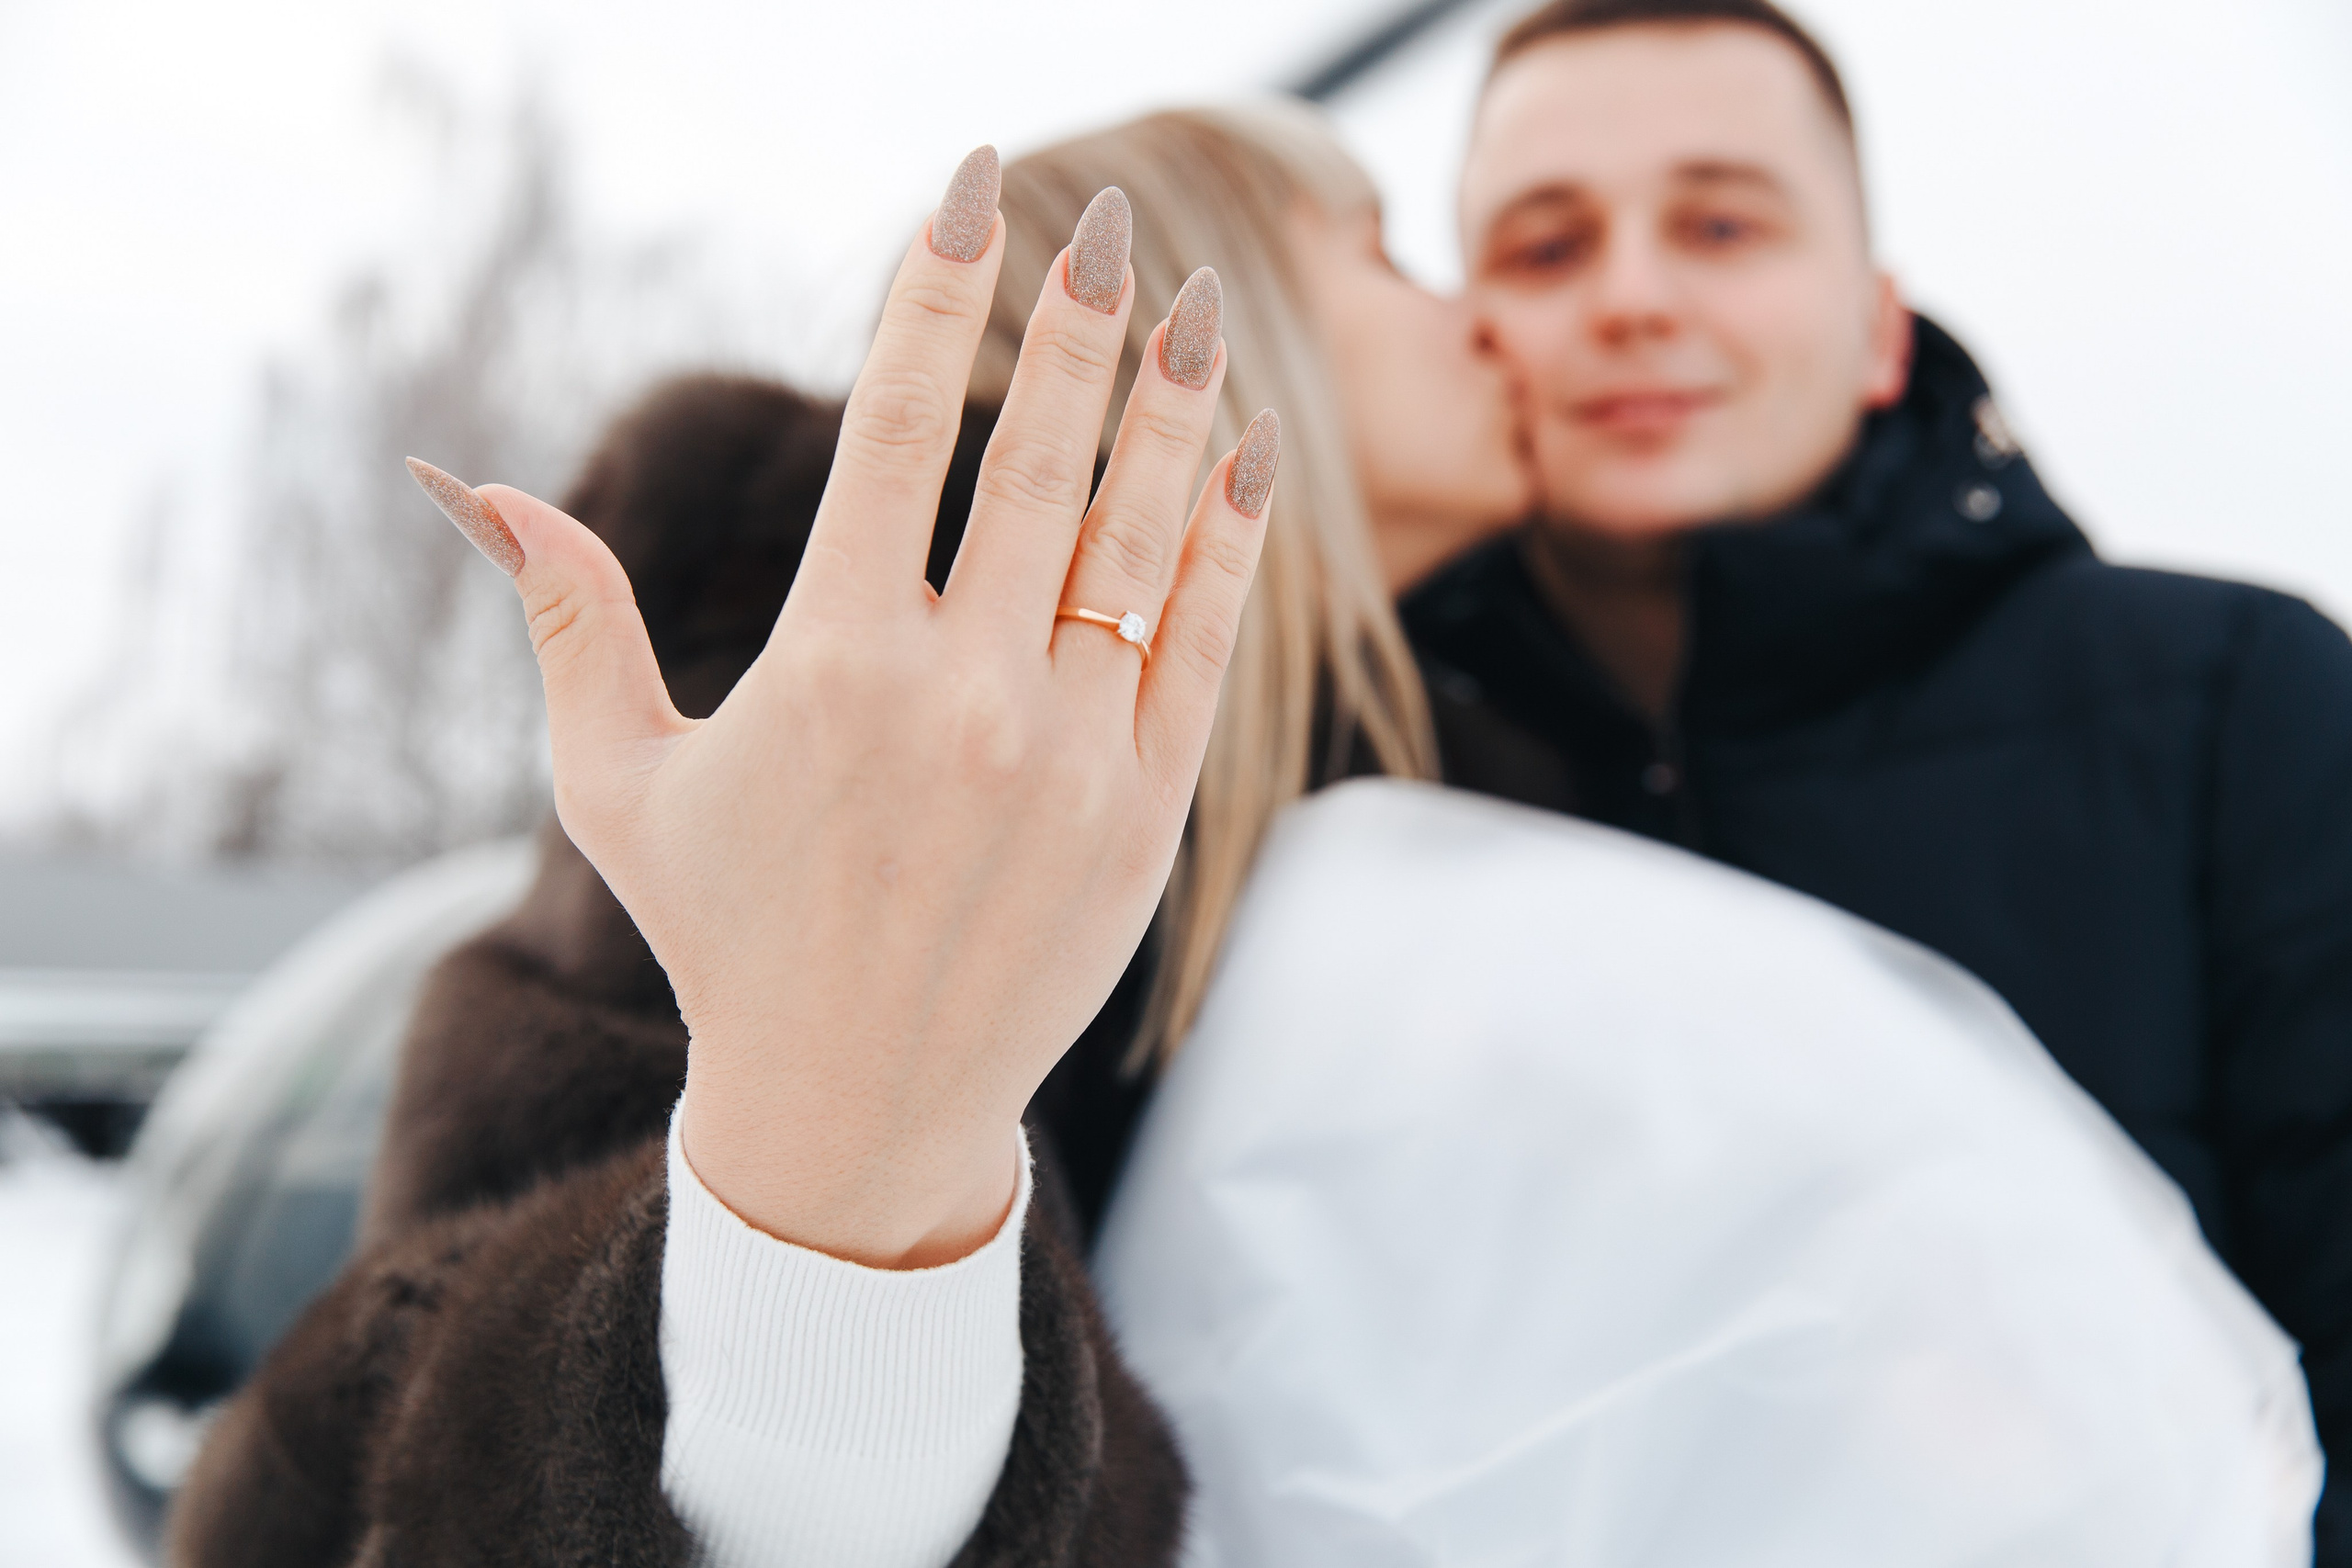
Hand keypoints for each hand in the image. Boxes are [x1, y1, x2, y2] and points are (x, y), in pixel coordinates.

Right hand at [409, 148, 1277, 1267]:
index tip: (973, 186)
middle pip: (1038, 455)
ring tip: (1187, 301)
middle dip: (1073, 316)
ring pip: (1139, 535)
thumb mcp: (618, 785)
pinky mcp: (1145, 812)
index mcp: (832, 665)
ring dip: (1169, 402)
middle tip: (1096, 218)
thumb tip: (474, 485)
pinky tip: (1239, 447)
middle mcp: (962, 697)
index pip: (899, 423)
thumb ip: (566, 623)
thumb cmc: (727, 936)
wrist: (860, 1110)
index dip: (939, 285)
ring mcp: (1069, 754)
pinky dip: (1227, 538)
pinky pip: (1204, 641)